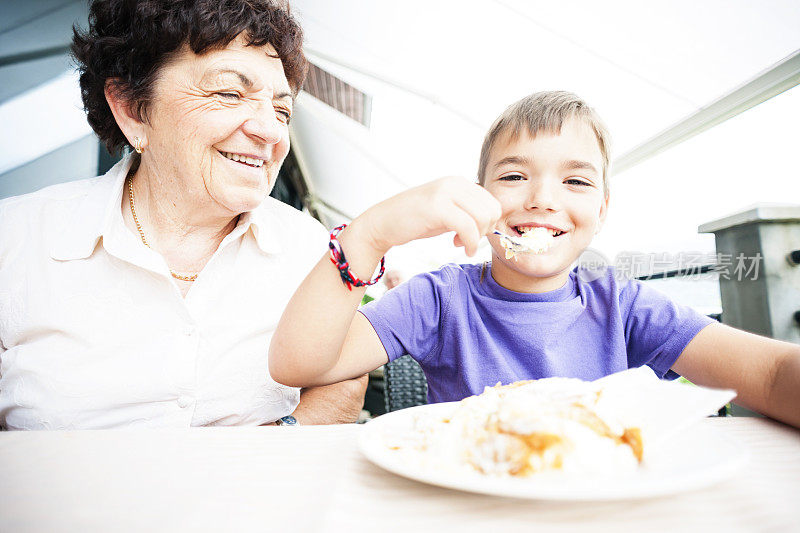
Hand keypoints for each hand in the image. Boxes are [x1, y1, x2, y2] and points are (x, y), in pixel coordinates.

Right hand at [356, 177, 500, 255]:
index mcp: (458, 182)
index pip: (492, 201)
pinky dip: (470, 243)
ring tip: (461, 244)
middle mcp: (454, 182)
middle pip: (492, 209)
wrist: (382, 224)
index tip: (471, 234)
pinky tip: (461, 248)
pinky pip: (468, 227)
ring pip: (483, 217)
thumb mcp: (446, 210)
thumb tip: (492, 221)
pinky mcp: (437, 207)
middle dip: (485, 230)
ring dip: (477, 237)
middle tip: (467, 240)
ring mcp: (445, 193)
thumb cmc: (414, 221)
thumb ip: (466, 211)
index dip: (488, 223)